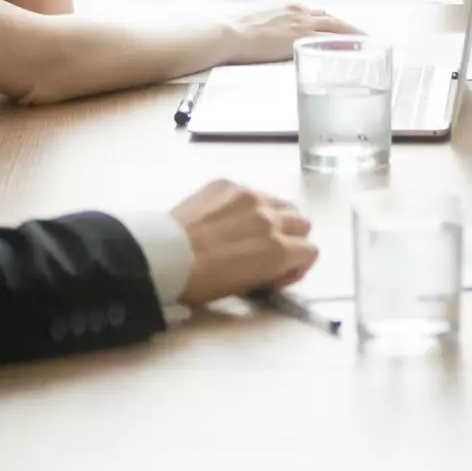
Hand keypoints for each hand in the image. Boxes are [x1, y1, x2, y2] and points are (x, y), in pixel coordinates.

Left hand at [172, 180, 318, 303]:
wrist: (161, 256)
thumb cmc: (200, 283)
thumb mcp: (244, 286)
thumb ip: (270, 270)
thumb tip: (276, 265)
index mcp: (278, 250)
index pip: (310, 250)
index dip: (297, 265)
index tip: (278, 272)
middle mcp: (271, 218)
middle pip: (302, 221)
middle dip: (291, 237)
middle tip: (268, 250)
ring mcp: (250, 196)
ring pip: (279, 202)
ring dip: (273, 217)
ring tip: (248, 230)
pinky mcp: (228, 184)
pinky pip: (250, 192)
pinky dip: (245, 205)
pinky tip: (223, 218)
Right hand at [222, 4, 361, 62]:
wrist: (229, 34)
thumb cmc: (234, 31)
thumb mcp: (255, 23)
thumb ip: (266, 27)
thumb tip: (262, 36)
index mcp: (287, 8)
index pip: (315, 14)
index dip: (328, 23)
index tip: (337, 29)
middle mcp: (298, 12)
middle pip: (331, 19)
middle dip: (347, 28)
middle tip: (362, 36)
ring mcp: (301, 24)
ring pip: (337, 26)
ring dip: (353, 34)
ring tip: (367, 42)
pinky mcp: (301, 38)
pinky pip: (331, 40)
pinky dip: (345, 44)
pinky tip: (355, 51)